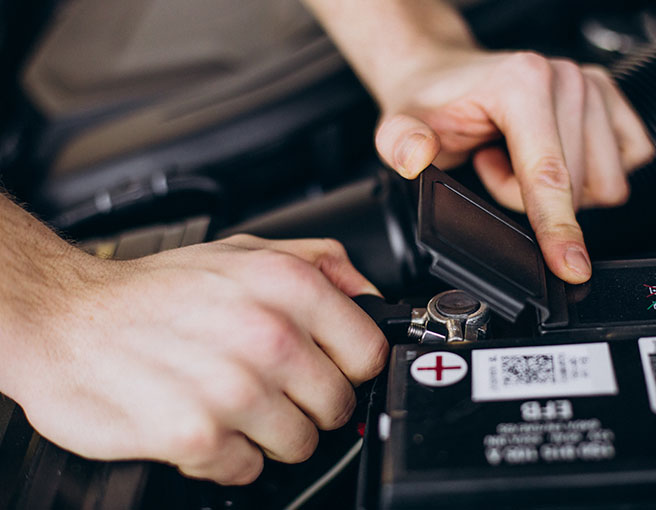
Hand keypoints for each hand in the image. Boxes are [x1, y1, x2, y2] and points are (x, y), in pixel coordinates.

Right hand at [8, 235, 386, 484]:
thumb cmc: (154, 290)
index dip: (349, 366)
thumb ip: (320, 264)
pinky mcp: (199, 435)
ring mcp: (235, 389)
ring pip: (300, 444)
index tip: (327, 367)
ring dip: (268, 432)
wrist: (66, 318)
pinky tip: (202, 419)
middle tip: (268, 385)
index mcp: (288, 286)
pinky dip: (227, 454)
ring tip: (229, 400)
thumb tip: (370, 295)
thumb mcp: (244, 250)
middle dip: (308, 403)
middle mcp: (268, 335)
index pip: (369, 352)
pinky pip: (249, 468)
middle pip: (337, 405)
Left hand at [374, 51, 654, 282]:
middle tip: (490, 166)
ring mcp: (594, 86)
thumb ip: (401, 142)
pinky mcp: (612, 100)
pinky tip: (547, 155)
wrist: (445, 75)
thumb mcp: (399, 124)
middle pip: (577, 188)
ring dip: (558, 189)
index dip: (558, 228)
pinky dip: (587, 176)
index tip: (571, 267)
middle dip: (529, 197)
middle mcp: (566, 78)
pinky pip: (625, 165)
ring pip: (603, 183)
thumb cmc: (431, 102)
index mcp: (522, 82)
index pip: (549, 174)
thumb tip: (416, 155)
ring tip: (514, 159)